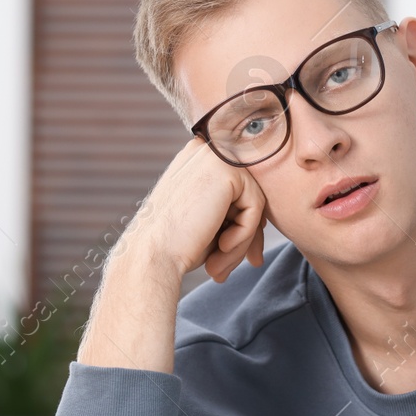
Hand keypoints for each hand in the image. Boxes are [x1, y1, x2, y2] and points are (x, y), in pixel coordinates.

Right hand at [124, 137, 266, 282]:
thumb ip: (234, 213)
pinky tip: (220, 248)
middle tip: (240, 266)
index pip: (238, 190)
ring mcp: (217, 156)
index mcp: (198, 159)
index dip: (243, 225)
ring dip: (243, 241)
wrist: (152, 255)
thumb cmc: (175, 245)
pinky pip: (256, 207)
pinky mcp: (228, 171)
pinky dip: (244, 235)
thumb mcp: (209, 223)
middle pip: (249, 194)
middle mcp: (205, 150)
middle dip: (247, 235)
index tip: (241, 256)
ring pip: (254, 202)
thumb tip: (264, 223)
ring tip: (220, 266)